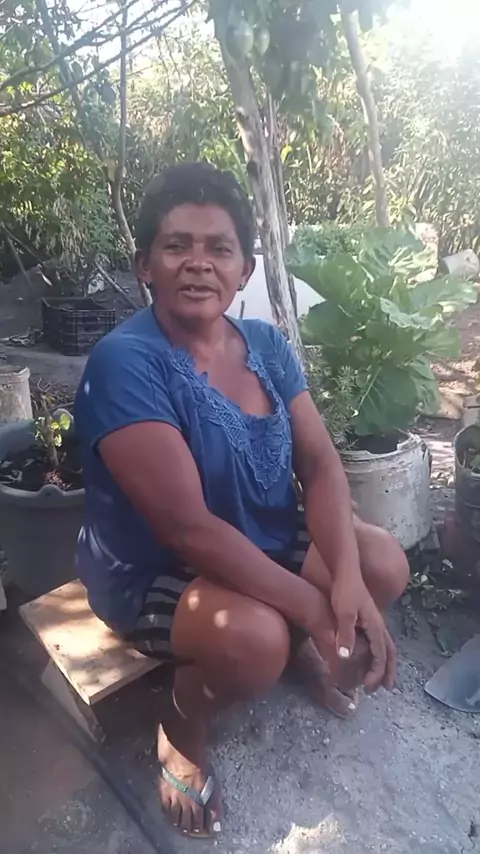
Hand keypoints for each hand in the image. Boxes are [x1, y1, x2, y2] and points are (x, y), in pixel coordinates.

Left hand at [330, 577, 396, 692]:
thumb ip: (345, 634)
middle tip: (385, 688)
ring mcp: (375, 620)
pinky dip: (380, 652)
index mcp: (375, 626)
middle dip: (388, 671)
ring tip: (383, 676)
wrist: (347, 570)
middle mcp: (379, 624)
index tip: (369, 688)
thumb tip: (345, 657)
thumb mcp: (343, 612)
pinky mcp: (368, 616)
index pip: (380, 655)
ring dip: (386, 662)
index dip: (376, 672)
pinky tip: (372, 654)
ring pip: (387, 645)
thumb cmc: (345, 590)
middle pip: (390, 652)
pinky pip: (380, 639)